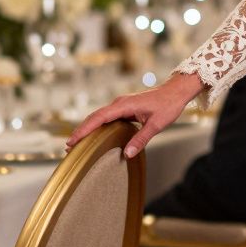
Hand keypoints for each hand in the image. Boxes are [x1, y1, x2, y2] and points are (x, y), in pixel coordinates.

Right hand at [66, 72, 203, 157]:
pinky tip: (95, 136)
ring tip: (77, 143)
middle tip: (69, 147)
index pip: (98, 118)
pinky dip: (98, 126)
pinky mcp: (125, 108)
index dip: (84, 130)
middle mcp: (119, 103)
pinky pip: (107, 117)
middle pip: (94, 117)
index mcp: (124, 105)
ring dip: (88, 128)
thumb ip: (141, 139)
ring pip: (99, 116)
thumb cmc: (168, 105)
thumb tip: (127, 154)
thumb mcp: (156, 125)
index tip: (72, 141)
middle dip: (81, 131)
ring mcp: (121, 104)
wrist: (176, 92)